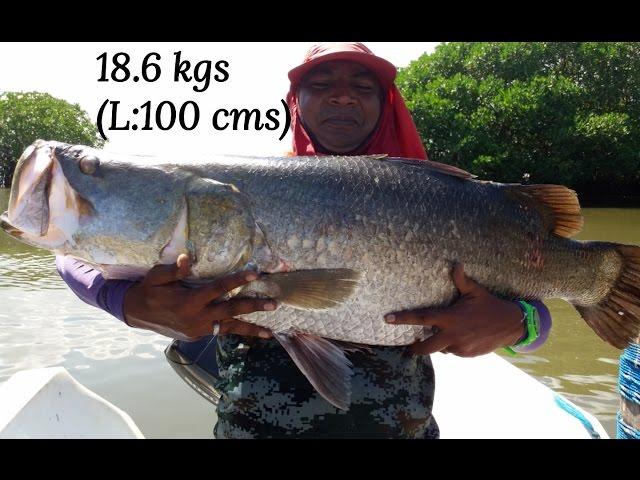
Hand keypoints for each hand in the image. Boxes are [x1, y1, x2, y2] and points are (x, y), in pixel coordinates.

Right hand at [123, 254, 274, 340]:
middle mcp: (197, 318)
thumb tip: (187, 258)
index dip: (237, 281)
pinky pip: (220, 332)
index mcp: (188, 301)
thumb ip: (173, 270)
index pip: (218, 289)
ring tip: (270, 332)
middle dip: (253, 307)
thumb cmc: (148, 290)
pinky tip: (250, 332)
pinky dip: (235, 331)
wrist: (136, 314)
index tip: (255, 275)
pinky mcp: (198, 335)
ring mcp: (198, 329)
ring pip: (229, 328)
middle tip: (274, 304)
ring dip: (250, 329)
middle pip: (231, 310)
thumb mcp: (156, 277)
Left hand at [385, 263, 524, 356]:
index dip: (403, 319)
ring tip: (446, 333)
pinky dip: (452, 346)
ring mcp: (460, 347)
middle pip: (425, 347)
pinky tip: (461, 337)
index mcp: (450, 317)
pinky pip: (453, 352)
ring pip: (441, 349)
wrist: (512, 326)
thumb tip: (456, 264)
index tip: (387, 319)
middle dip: (415, 348)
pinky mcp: (467, 355)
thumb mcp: (475, 292)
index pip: (421, 318)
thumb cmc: (490, 305)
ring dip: (439, 343)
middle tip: (410, 344)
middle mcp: (452, 335)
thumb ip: (462, 280)